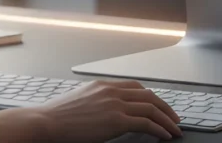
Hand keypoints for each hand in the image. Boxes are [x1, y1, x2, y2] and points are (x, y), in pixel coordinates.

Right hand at [31, 80, 181, 141]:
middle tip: (174, 118)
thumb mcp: (79, 101)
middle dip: (165, 107)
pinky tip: (165, 136)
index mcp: (103, 85)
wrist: (47, 122)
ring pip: (152, 109)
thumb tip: (106, 111)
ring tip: (175, 129)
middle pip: (149, 96)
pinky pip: (146, 123)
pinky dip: (160, 129)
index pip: (136, 87)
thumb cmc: (57, 116)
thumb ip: (96, 102)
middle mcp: (112, 91)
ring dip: (167, 120)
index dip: (152, 97)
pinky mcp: (116, 120)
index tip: (160, 106)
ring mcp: (115, 104)